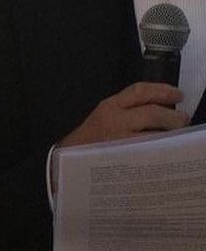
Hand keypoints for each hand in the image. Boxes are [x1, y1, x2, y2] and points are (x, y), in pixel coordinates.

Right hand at [58, 82, 187, 148]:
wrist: (68, 160)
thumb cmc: (92, 138)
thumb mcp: (105, 115)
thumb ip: (129, 109)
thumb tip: (163, 107)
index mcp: (111, 106)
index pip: (139, 91)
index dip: (162, 90)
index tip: (178, 95)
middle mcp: (115, 121)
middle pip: (152, 113)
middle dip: (173, 116)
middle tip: (182, 120)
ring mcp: (120, 142)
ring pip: (153, 135)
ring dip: (170, 136)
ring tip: (177, 138)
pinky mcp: (124, 159)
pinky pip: (148, 154)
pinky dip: (161, 152)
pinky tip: (167, 152)